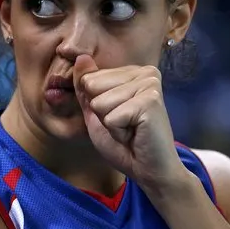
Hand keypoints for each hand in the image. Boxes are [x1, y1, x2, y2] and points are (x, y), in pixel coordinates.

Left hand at [73, 54, 183, 188]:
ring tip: (130, 129)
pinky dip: (118, 132)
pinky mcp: (150, 102)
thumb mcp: (96, 112)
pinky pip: (111, 117)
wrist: (150, 170)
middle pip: (92, 86)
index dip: (96, 104)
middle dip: (102, 112)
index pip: (89, 78)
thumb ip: (86, 86)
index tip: (118, 116)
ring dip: (110, 123)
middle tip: (124, 124)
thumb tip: (80, 58)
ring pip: (100, 102)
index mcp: (132, 71)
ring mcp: (149, 85)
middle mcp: (144, 72)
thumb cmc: (124, 144)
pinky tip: (135, 135)